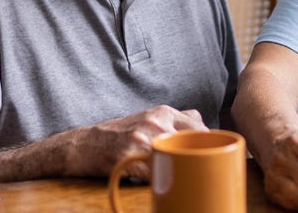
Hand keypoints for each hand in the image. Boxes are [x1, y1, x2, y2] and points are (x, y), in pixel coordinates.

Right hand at [66, 105, 206, 178]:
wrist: (85, 144)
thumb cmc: (120, 134)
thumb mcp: (148, 118)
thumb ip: (174, 120)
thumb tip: (204, 124)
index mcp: (163, 112)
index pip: (200, 127)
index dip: (209, 144)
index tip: (211, 156)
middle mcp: (155, 122)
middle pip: (193, 143)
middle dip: (199, 159)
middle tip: (200, 172)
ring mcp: (143, 139)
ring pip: (176, 159)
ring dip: (181, 172)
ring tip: (182, 179)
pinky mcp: (130, 157)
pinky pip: (155, 175)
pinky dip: (160, 182)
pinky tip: (160, 184)